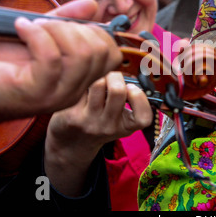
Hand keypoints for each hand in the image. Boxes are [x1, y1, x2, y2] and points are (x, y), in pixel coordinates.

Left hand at [0, 0, 121, 134]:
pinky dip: (36, 34)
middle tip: (47, 24)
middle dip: (75, 27)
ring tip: (33, 26)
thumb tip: (92, 5)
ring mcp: (57, 94)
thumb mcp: (39, 35)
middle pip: (100, 52)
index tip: (68, 23)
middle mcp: (74, 90)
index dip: (96, 31)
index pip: (111, 55)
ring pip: (81, 55)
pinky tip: (21, 27)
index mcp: (78, 79)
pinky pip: (51, 58)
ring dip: (56, 29)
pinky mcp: (37, 93)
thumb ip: (66, 21)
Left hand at [44, 71, 153, 195]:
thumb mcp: (121, 118)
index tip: (131, 89)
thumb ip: (128, 100)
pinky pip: (81, 87)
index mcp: (127, 127)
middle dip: (116, 76)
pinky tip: (83, 90)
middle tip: (112, 78)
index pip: (143, 117)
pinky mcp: (72, 115)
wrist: (73, 143)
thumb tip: (128, 73)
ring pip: (97, 84)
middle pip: (117, 90)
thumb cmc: (101, 122)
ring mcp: (90, 122)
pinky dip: (84, 84)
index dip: (139, 98)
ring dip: (98, 77)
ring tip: (97, 81)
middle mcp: (109, 127)